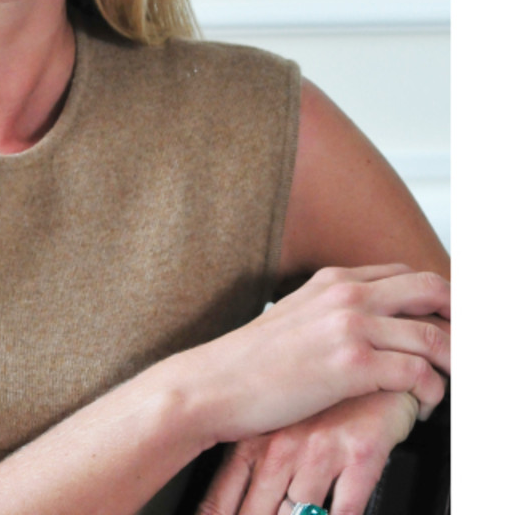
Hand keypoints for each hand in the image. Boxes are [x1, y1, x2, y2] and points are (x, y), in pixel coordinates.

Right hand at [179, 264, 448, 444]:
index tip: (449, 324)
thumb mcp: (296, 317)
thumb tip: (369, 323)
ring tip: (441, 389)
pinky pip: (419, 375)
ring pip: (435, 336)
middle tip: (465, 351)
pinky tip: (420, 406)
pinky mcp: (352, 364)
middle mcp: (346, 294)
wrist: (216, 383)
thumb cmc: (252, 360)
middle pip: (432, 289)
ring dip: (452, 367)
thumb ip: (333, 309)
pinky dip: (431, 394)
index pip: (406, 274)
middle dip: (461, 320)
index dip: (438, 300)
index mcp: (333, 279)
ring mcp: (350, 326)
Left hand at [196, 392, 416, 514]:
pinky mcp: (360, 455)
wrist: (370, 360)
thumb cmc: (321, 400)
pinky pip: (346, 508)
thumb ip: (252, 467)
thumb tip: (221, 507)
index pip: (223, 495)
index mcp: (255, 440)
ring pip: (300, 514)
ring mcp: (320, 450)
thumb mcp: (277, 424)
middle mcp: (282, 446)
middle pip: (259, 511)